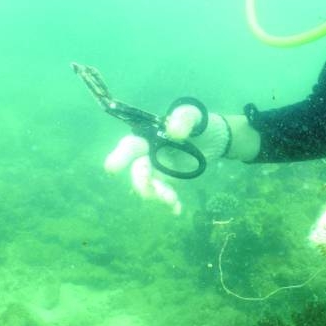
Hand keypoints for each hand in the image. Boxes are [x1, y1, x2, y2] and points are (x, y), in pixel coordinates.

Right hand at [104, 101, 230, 214]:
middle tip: (150, 184)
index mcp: (148, 137)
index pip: (131, 146)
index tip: (112, 168)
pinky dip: (170, 205)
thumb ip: (185, 118)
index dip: (119, 156)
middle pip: (137, 171)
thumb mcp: (195, 115)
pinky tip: (177, 210)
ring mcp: (159, 172)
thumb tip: (174, 131)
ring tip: (171, 199)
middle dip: (140, 180)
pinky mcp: (171, 184)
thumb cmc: (197, 123)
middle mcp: (148, 156)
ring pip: (149, 187)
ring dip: (157, 195)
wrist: (213, 138)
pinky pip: (166, 196)